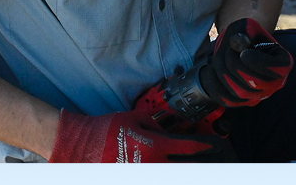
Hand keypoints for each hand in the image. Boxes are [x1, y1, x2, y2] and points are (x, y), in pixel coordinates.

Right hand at [49, 108, 237, 162]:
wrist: (83, 144)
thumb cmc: (108, 128)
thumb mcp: (134, 117)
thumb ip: (155, 123)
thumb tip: (169, 128)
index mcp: (154, 146)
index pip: (186, 147)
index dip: (202, 147)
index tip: (211, 147)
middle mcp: (153, 164)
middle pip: (183, 169)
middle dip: (198, 167)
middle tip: (212, 164)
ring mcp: (143, 174)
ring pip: (171, 175)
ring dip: (182, 169)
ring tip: (194, 168)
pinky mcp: (133, 177)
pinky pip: (155, 176)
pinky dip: (166, 172)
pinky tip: (168, 167)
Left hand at [200, 18, 292, 106]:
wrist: (234, 47)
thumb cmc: (243, 35)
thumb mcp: (245, 27)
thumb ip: (244, 32)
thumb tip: (239, 44)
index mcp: (282, 62)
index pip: (278, 69)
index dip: (259, 63)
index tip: (244, 53)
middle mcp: (275, 83)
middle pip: (256, 84)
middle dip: (236, 65)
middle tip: (228, 52)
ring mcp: (259, 95)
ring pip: (239, 93)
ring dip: (223, 72)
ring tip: (221, 57)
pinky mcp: (241, 102)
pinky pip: (225, 98)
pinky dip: (215, 81)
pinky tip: (215, 69)